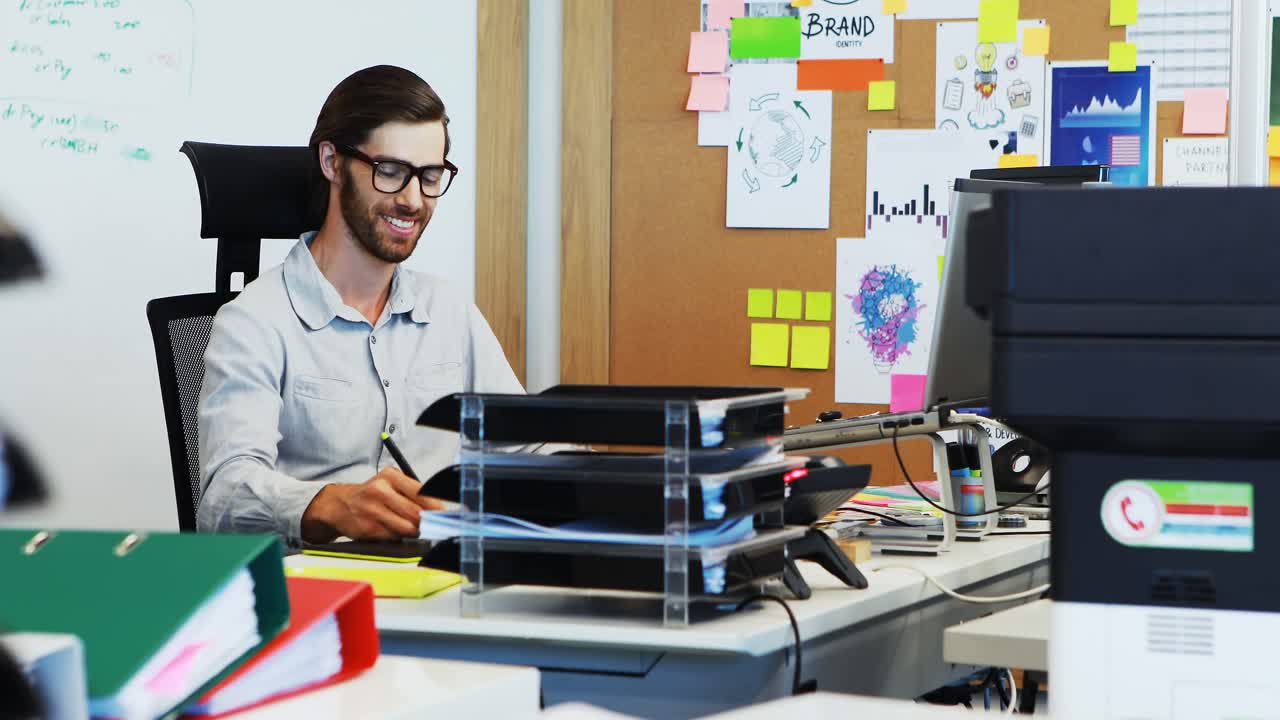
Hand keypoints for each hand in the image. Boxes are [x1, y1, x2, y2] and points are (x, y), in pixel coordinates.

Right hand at [301, 467, 446, 541]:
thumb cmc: (372, 495)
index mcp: (391, 476)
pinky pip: (394, 536)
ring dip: (414, 530)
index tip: (448, 514)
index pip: (422, 492)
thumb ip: (413, 494)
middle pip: (416, 512)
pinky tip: (392, 529)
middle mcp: (380, 490)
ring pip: (407, 527)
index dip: (438, 506)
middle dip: (428, 521)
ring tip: (411, 526)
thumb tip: (439, 510)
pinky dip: (398, 536)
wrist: (339, 505)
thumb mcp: (391, 484)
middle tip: (434, 525)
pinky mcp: (368, 528)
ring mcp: (372, 510)